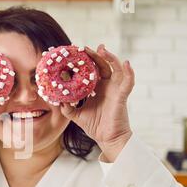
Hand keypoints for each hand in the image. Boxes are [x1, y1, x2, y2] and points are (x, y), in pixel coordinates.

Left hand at [60, 44, 134, 161]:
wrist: (107, 138)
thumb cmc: (95, 126)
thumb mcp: (76, 115)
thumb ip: (66, 108)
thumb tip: (56, 101)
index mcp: (97, 88)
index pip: (91, 70)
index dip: (85, 62)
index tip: (75, 53)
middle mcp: (107, 86)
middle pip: (102, 65)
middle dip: (95, 55)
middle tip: (85, 48)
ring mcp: (115, 89)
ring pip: (115, 68)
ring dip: (110, 58)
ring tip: (102, 49)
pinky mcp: (122, 95)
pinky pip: (128, 82)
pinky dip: (129, 72)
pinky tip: (127, 63)